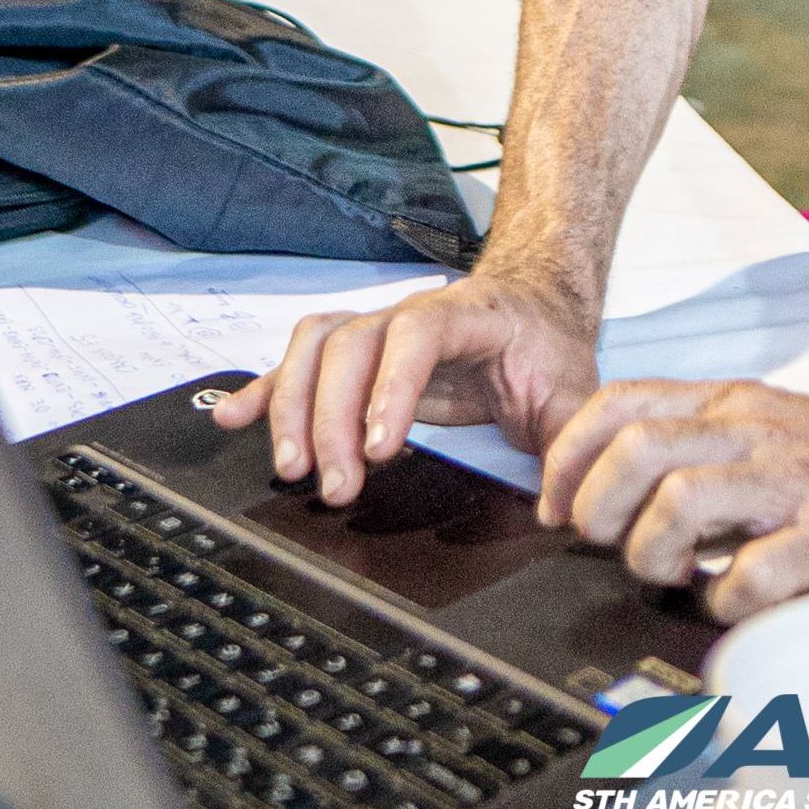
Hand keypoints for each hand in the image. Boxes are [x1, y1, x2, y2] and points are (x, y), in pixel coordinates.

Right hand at [212, 270, 598, 505]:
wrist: (534, 303)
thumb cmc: (548, 346)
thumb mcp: (573, 392)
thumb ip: (570, 444)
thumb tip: (558, 506)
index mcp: (470, 314)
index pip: (419, 333)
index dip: (392, 387)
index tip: (380, 448)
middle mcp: (413, 312)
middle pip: (354, 342)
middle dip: (333, 415)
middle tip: (336, 486)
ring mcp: (380, 329)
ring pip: (318, 344)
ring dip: (293, 402)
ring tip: (289, 466)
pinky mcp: (359, 354)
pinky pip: (301, 358)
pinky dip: (266, 388)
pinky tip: (235, 417)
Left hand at [537, 380, 808, 622]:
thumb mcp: (769, 426)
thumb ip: (703, 445)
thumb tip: (620, 489)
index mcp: (732, 405)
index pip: (620, 402)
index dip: (567, 456)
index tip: (554, 503)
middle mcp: (754, 434)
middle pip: (634, 448)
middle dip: (596, 506)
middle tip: (605, 544)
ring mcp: (793, 484)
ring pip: (679, 501)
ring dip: (651, 551)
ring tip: (668, 574)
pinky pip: (751, 573)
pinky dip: (723, 599)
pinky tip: (732, 601)